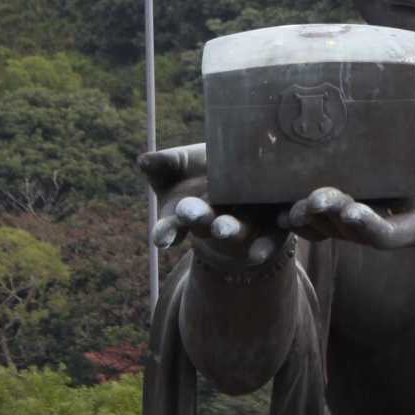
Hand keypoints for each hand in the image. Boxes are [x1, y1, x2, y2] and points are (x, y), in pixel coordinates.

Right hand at [137, 144, 284, 264]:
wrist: (249, 169)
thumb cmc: (206, 166)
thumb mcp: (183, 162)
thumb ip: (165, 163)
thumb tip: (143, 160)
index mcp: (188, 212)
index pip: (172, 224)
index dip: (165, 231)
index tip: (158, 237)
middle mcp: (213, 223)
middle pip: (203, 223)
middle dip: (196, 219)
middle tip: (188, 213)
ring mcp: (242, 227)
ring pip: (234, 231)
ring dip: (227, 231)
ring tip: (221, 229)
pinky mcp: (271, 228)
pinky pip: (267, 240)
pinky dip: (262, 247)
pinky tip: (258, 254)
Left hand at [278, 144, 414, 250]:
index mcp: (411, 229)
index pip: (386, 234)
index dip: (368, 224)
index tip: (353, 211)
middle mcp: (382, 231)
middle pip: (350, 231)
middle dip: (331, 216)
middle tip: (314, 198)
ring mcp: (363, 225)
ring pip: (330, 229)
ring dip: (309, 219)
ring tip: (289, 206)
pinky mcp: (350, 214)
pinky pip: (322, 221)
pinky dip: (302, 218)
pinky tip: (279, 210)